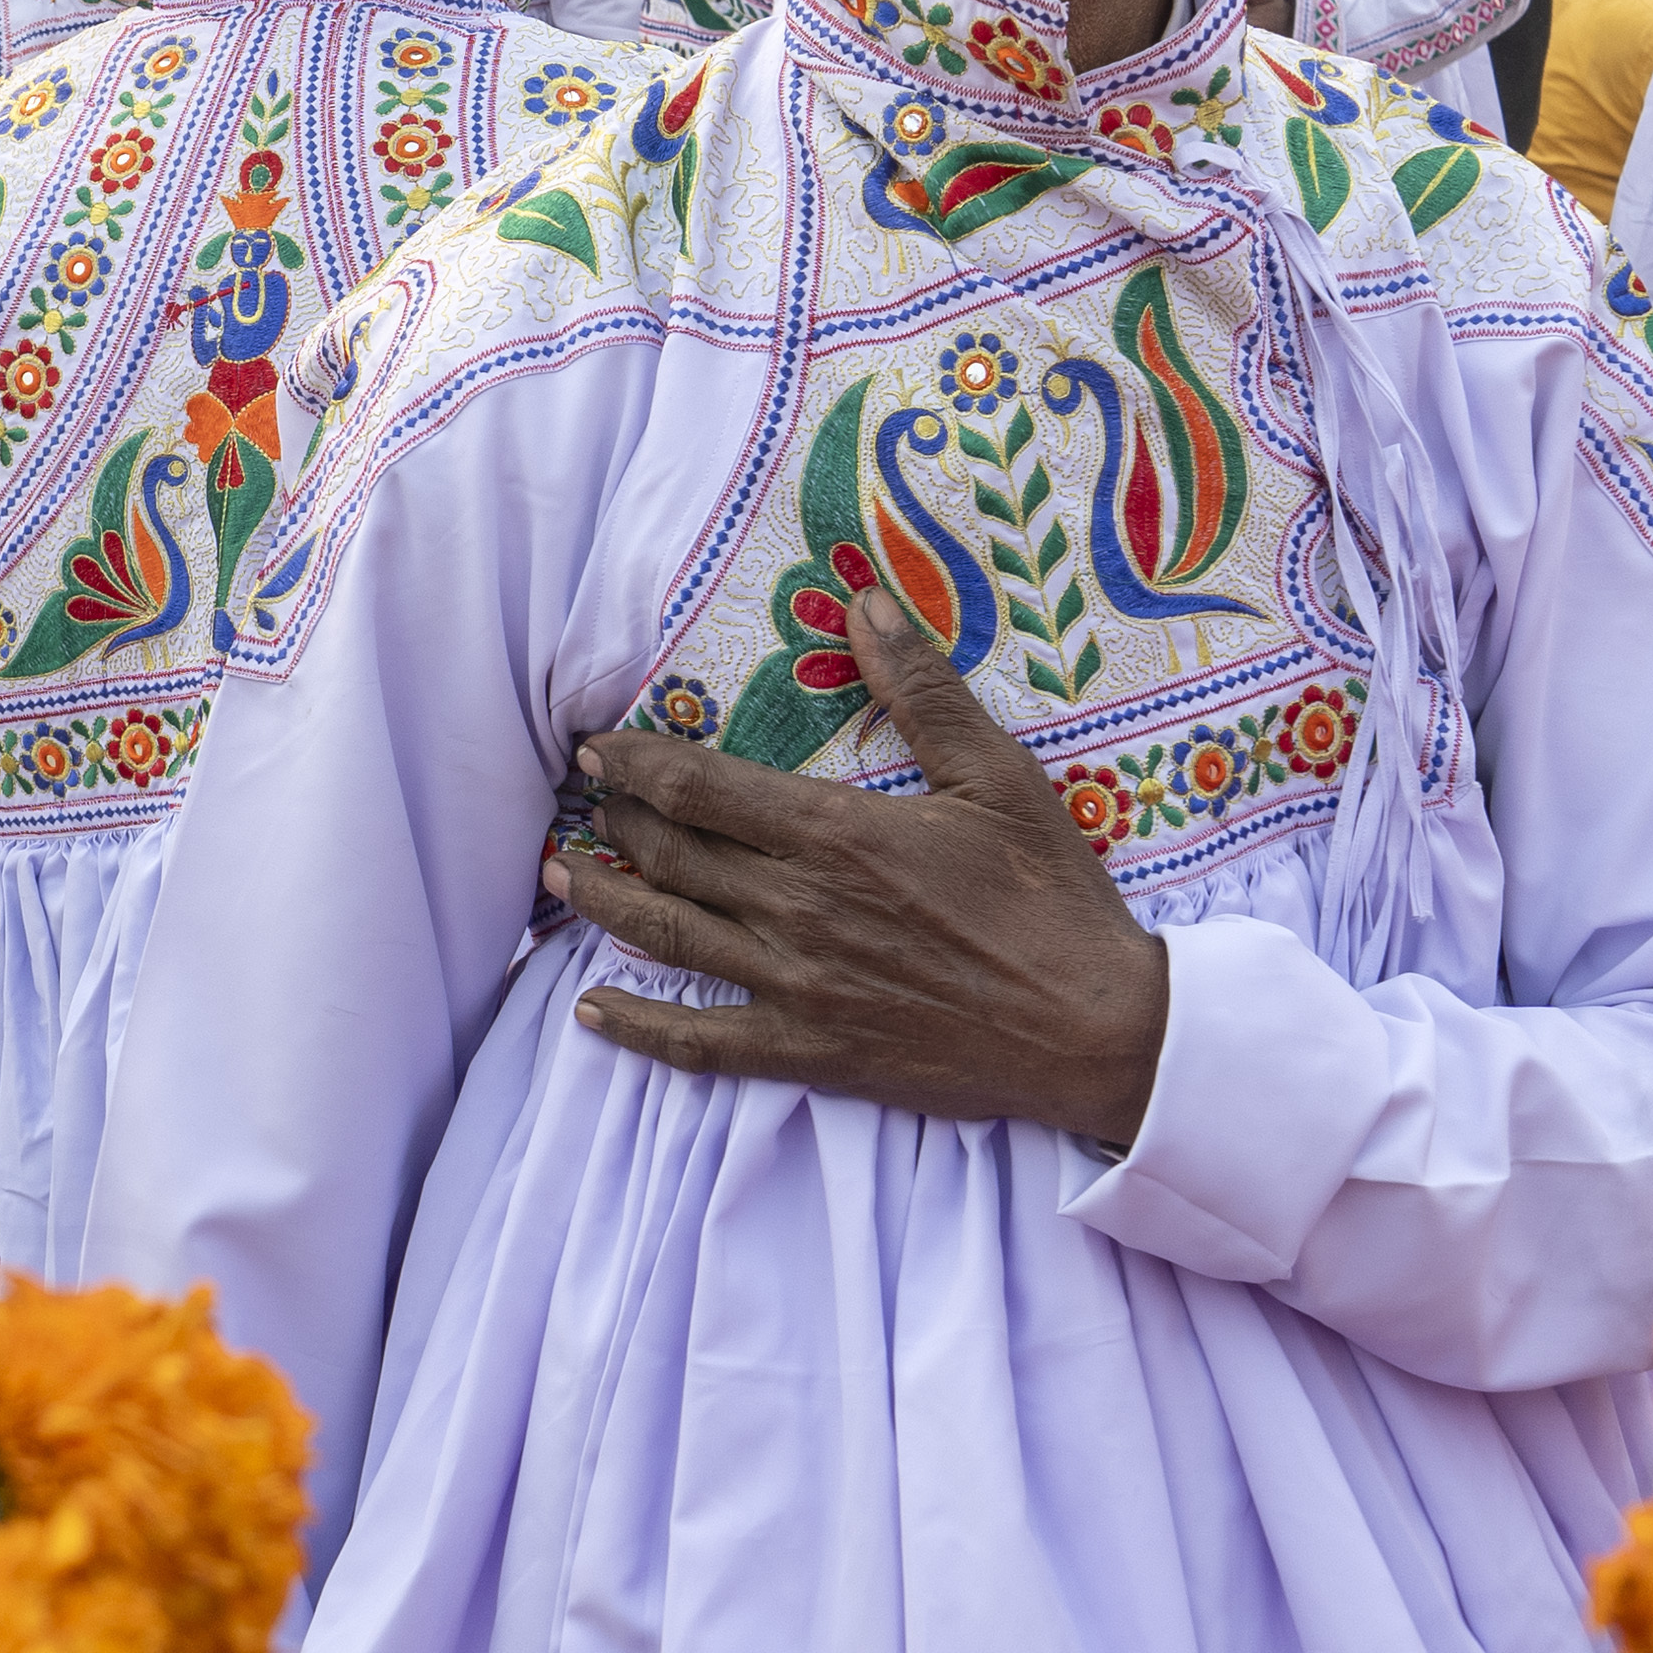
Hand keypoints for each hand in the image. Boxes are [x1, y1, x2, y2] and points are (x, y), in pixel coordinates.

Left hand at [552, 585, 1173, 1141]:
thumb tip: (865, 601)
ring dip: (601, 901)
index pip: (700, 788)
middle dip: (614, 820)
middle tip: (579, 796)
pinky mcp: (809, 1051)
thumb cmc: (1053, 899)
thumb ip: (923, 691)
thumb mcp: (999, 777)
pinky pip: (700, 1043)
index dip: (637, 761)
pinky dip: (638, 1027)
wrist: (1095, 1031)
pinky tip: (591, 1011)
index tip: (599, 743)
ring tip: (557, 876)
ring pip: (667, 936)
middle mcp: (797, 909)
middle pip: (670, 855)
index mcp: (836, 835)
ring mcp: (796, 986)